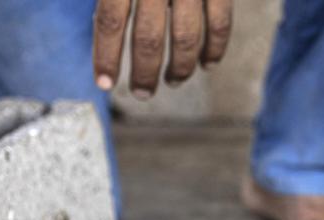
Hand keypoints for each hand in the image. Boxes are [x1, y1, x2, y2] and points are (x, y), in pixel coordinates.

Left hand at [93, 0, 232, 98]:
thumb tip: (104, 22)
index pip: (109, 20)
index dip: (106, 56)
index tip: (104, 83)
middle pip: (148, 37)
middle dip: (144, 72)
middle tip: (141, 93)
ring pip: (185, 38)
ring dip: (179, 67)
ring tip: (173, 81)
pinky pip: (219, 24)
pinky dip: (215, 49)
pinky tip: (207, 64)